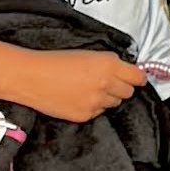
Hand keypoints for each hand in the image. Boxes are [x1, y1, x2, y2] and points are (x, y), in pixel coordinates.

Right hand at [18, 48, 143, 123]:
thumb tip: (127, 71)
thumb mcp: (90, 55)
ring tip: (88, 89)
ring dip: (107, 98)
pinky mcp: (84, 116)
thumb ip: (111, 64)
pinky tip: (77, 98)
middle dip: (121, 87)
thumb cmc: (57, 61)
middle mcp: (106, 84)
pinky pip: (98, 113)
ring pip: (114, 103)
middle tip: (107, 83)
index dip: (137, 78)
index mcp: (109, 65)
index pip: (138, 77)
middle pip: (128, 92)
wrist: (31, 77)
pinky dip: (92, 107)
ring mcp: (96, 102)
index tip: (136, 79)